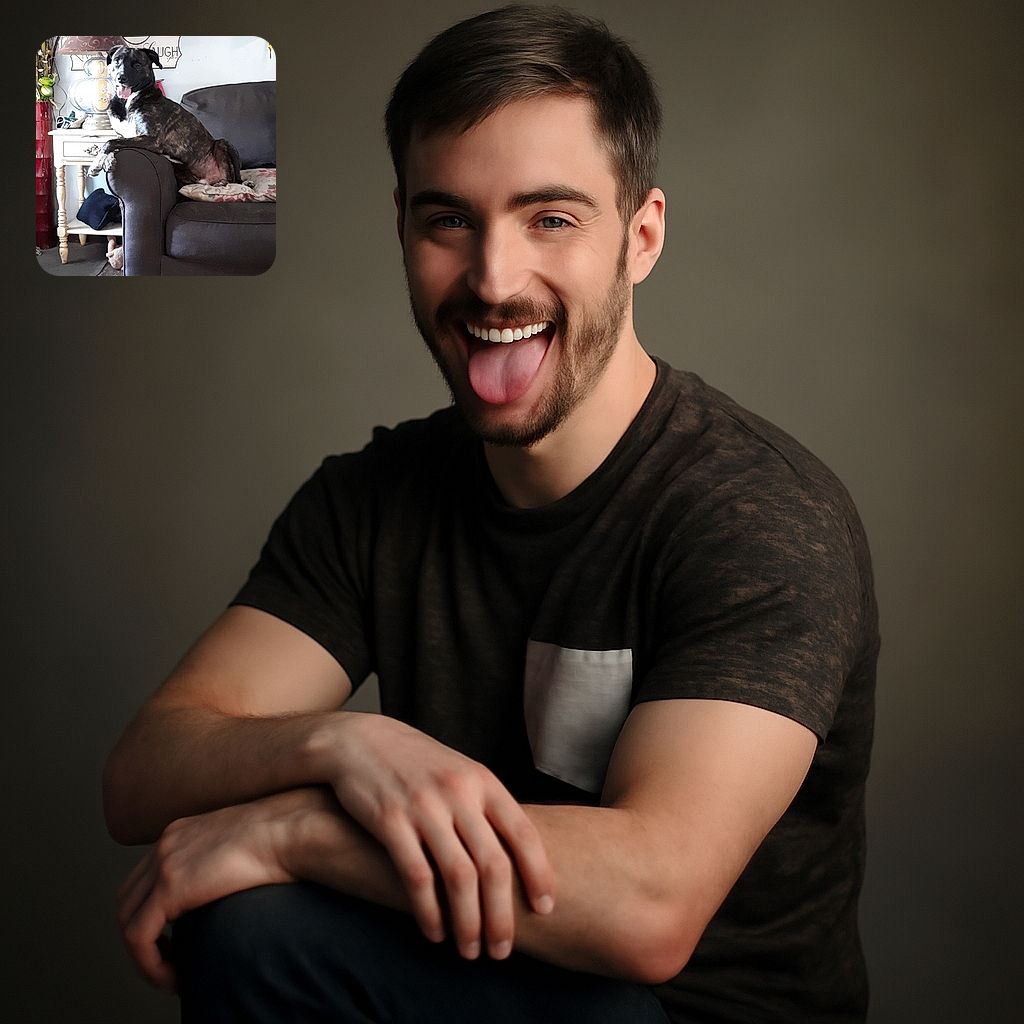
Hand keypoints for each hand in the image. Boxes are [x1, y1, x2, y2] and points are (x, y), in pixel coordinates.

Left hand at [115, 792, 300, 989]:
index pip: (143, 880)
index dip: (151, 917)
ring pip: (127, 922)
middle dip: (142, 938)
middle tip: (169, 962)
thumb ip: (221, 862)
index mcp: (180, 832)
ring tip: (172, 975)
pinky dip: (149, 964)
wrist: (289, 830)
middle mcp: (165, 843)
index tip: (175, 942)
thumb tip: (225, 892)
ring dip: (144, 956)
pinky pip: (138, 937)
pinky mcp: (171, 887)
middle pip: (127, 901)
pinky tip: (174, 978)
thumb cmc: (282, 838)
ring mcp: (164, 862)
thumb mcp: (239, 845)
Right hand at [322, 714, 554, 960]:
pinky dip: (429, 911)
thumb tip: (521, 858)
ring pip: (458, 876)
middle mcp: (458, 792)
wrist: (361, 741)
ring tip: (470, 951)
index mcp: (482, 781)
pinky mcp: (389, 820)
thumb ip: (487, 809)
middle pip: (493, 864)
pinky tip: (435, 933)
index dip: (538, 874)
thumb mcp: (461, 774)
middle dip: (501, 915)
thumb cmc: (418, 765)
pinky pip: (416, 876)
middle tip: (502, 950)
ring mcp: (424, 806)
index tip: (545, 909)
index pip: (523, 832)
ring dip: (468, 922)